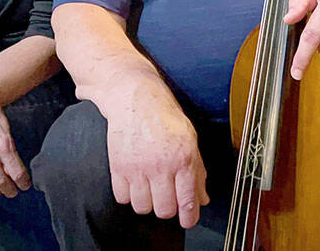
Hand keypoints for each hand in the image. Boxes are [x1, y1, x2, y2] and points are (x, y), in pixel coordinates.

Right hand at [104, 80, 208, 226]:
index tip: (187, 220)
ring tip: (151, 188)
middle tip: (168, 197)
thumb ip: (198, 171)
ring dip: (148, 202)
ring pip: (143, 207)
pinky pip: (123, 198)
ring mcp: (137, 168)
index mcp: (184, 159)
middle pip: (164, 210)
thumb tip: (202, 199)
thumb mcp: (190, 140)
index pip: (187, 202)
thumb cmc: (165, 117)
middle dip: (168, 208)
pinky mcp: (118, 168)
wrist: (135, 100)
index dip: (189, 218)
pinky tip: (135, 182)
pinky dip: (129, 195)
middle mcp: (161, 166)